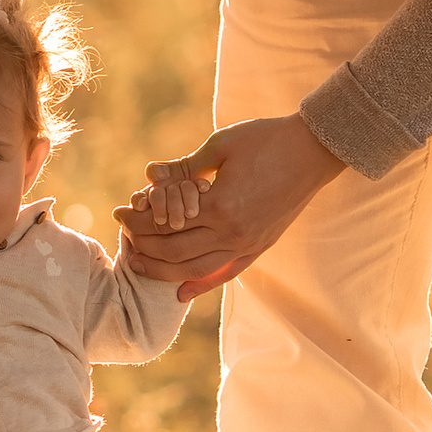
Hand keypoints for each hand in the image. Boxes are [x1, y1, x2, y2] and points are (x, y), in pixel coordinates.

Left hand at [114, 113, 344, 304]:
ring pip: (195, 270)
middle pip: (174, 251)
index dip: (137, 219)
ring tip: (138, 261)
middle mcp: (233, 233)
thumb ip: (185, 167)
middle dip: (142, 243)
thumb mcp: (221, 146)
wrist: (313, 150)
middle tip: (122, 233)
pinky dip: (201, 285)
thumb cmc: (266, 139)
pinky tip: (180, 292)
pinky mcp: (260, 247)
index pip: (165, 223)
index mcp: (220, 205)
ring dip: (163, 269)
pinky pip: (226, 274)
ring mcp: (248, 244)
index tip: (118, 212)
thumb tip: (150, 173)